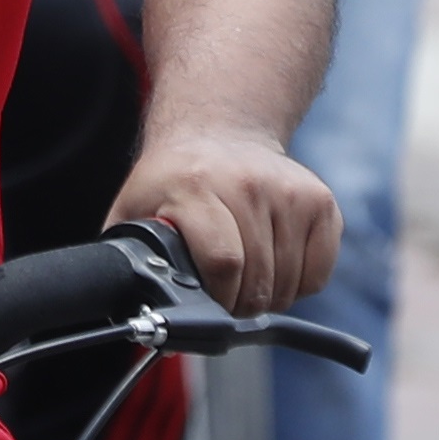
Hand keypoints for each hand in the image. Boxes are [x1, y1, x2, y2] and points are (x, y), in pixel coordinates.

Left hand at [109, 126, 337, 319]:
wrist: (219, 132)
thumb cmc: (173, 181)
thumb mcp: (133, 209)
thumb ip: (125, 257)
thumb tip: (119, 308)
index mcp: (195, 187)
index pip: (223, 262)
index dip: (217, 297)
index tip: (208, 302)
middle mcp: (247, 184)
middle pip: (258, 278)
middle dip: (240, 304)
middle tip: (226, 297)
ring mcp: (289, 190)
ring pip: (289, 281)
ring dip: (269, 296)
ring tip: (247, 279)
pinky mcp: (319, 200)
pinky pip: (318, 271)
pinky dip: (299, 284)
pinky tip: (276, 265)